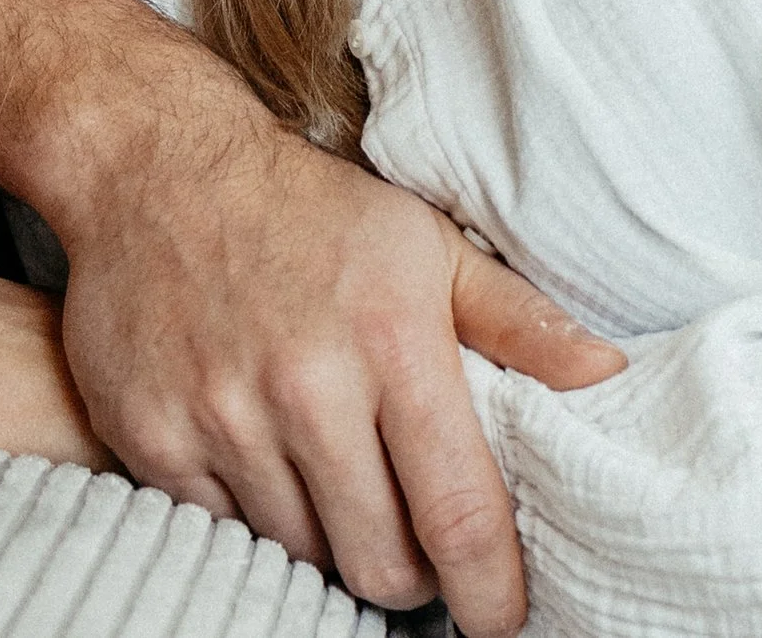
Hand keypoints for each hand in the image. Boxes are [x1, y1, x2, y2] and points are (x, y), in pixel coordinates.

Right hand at [46, 102, 624, 635]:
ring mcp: (223, 418)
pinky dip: (256, 517)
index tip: (503, 616)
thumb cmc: (310, 210)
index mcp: (392, 340)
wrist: (158, 167)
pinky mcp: (154, 440)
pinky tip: (266, 459)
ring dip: (331, 538)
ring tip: (337, 480)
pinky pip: (225, 533)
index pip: (459, 515)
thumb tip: (607, 375)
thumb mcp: (426, 244)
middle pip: (382, 566)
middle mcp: (307, 387)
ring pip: (304, 556)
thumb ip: (518, 320)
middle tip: (416, 540)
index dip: (492, 591)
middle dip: (413, 576)